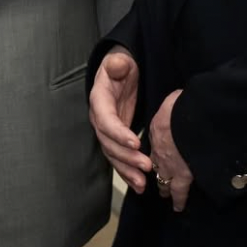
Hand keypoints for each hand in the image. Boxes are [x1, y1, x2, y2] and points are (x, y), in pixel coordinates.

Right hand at [89, 50, 150, 193]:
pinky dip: (128, 172)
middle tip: (146, 166)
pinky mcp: (116, 138)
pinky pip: (119, 158)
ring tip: (143, 184)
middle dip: (126, 157)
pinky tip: (140, 185)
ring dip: (127, 170)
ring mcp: (107, 131)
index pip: (105, 120)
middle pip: (108, 143)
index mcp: (99, 100)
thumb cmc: (122, 66)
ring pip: (113, 155)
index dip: (118, 133)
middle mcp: (99, 118)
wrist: (120, 73)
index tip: (136, 142)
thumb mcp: (120, 60)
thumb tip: (117, 64)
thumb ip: (118, 63)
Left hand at [149, 89, 193, 212]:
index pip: (157, 147)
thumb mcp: (174, 101)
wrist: (191, 118)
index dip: (158, 154)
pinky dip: (179, 200)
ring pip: (165, 180)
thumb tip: (181, 102)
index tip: (159, 159)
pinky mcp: (182, 174)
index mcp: (159, 130)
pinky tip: (179, 206)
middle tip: (160, 184)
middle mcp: (160, 149)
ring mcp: (170, 163)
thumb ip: (175, 106)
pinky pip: (179, 191)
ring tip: (169, 198)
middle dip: (158, 174)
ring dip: (167, 189)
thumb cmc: (185, 105)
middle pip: (157, 165)